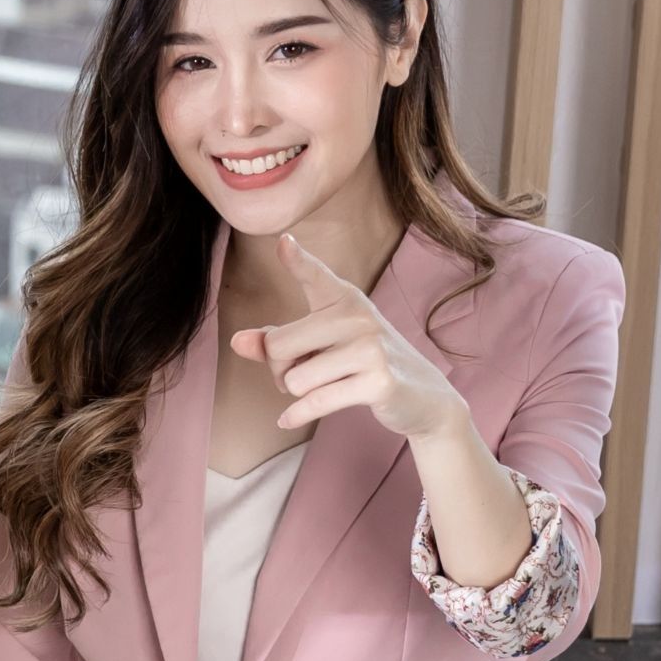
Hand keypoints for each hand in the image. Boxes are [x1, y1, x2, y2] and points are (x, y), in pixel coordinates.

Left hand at [231, 236, 466, 439]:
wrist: (422, 395)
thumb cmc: (361, 363)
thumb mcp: (321, 346)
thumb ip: (276, 342)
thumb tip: (238, 341)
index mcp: (345, 299)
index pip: (315, 275)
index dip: (297, 259)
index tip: (283, 242)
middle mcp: (358, 316)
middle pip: (279, 345)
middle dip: (278, 369)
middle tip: (302, 373)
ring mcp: (371, 348)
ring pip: (295, 379)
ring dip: (297, 393)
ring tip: (321, 387)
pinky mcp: (378, 382)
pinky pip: (315, 401)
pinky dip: (297, 414)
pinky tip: (287, 419)